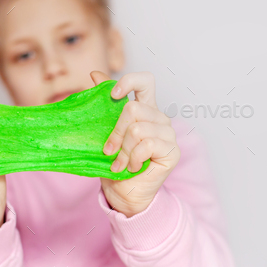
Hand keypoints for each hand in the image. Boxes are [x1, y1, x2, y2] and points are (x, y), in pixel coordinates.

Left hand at [90, 71, 179, 217]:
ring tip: (120, 164)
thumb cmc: (114, 162)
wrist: (122, 192)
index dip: (129, 82)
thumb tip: (94, 74)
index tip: (112, 96)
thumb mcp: (105, 130)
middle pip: (133, 108)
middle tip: (109, 150)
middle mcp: (159, 118)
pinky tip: (133, 167)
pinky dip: (134, 159)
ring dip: (123, 151)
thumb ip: (105, 102)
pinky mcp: (171, 151)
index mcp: (145, 108)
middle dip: (116, 132)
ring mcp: (168, 134)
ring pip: (137, 129)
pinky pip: (146, 145)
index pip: (146, 81)